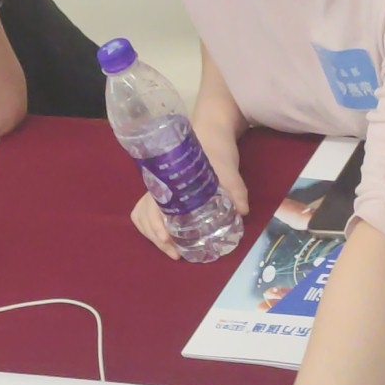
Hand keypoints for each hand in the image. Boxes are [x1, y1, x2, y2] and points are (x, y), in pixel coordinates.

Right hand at [131, 112, 246, 255]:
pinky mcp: (165, 191)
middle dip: (155, 237)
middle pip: (144, 215)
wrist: (212, 132)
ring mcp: (160, 188)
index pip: (152, 205)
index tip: (166, 240)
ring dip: (151, 233)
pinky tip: (164, 235)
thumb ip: (235, 189)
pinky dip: (151, 225)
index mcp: (169, 180)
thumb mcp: (228, 168)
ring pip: (142, 214)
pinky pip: (147, 210)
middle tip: (175, 253)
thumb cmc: (216, 149)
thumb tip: (242, 212)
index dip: (155, 226)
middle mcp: (160, 185)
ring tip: (170, 248)